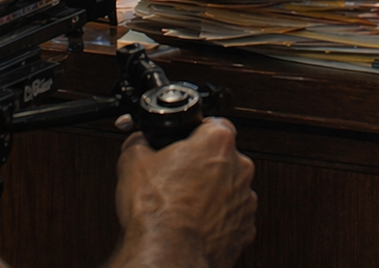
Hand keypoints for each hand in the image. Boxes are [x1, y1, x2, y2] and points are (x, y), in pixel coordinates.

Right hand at [111, 117, 255, 267]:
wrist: (168, 253)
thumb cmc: (156, 210)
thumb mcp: (133, 160)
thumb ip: (141, 140)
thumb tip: (140, 139)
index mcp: (218, 142)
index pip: (213, 124)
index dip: (195, 134)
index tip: (184, 144)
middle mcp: (240, 168)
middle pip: (222, 158)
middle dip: (202, 166)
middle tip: (178, 177)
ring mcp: (246, 200)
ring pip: (229, 189)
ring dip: (211, 193)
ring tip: (184, 205)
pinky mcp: (245, 229)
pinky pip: (231, 216)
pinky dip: (217, 219)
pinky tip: (195, 223)